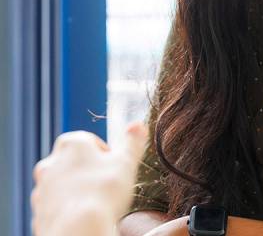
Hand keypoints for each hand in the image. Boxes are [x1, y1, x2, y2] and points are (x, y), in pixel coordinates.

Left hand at [31, 122, 147, 235]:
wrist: (78, 229)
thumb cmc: (103, 192)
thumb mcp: (127, 161)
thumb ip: (132, 141)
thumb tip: (137, 125)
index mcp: (71, 143)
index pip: (89, 140)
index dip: (105, 153)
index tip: (115, 165)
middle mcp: (51, 163)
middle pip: (73, 161)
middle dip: (89, 169)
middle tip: (106, 182)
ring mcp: (42, 188)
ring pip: (63, 183)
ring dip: (77, 188)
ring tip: (96, 201)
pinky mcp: (38, 211)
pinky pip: (56, 205)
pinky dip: (68, 208)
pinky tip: (83, 214)